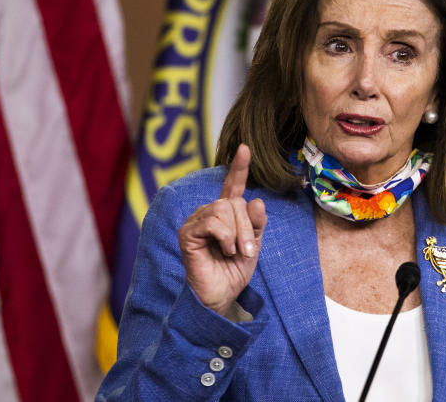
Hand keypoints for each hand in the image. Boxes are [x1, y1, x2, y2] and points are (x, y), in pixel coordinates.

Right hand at [178, 144, 266, 317]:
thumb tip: (257, 201)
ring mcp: (196, 221)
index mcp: (225, 214)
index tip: (245, 148)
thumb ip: (256, 223)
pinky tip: (224, 250)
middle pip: (234, 202)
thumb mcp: (253, 244)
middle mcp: (209, 213)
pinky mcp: (188, 233)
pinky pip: (213, 221)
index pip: (232, 186)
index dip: (239, 168)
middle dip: (246, 226)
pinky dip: (225, 236)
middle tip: (247, 250)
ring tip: (235, 252)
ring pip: (224, 209)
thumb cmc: (234, 271)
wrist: (221, 296)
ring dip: (237, 233)